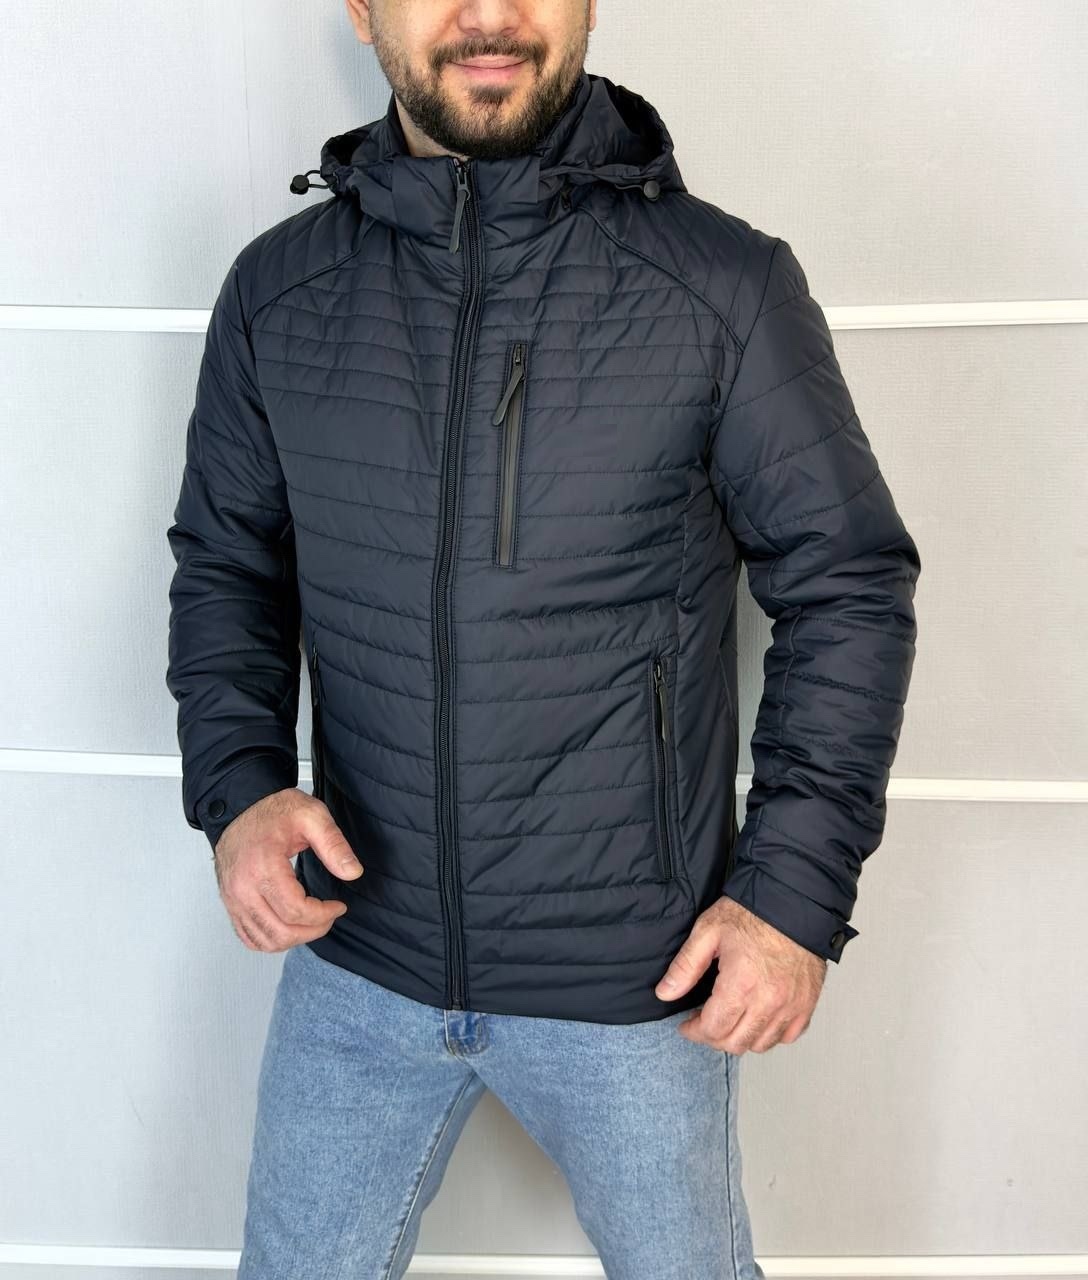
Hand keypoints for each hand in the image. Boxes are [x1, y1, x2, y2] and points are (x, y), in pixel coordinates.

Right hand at [212, 787, 363, 951]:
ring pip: (265, 941)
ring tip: (313, 922)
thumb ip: (334, 844)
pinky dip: (272, 940)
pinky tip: (290, 927)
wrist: (240, 809)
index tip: (339, 905)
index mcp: (262, 867)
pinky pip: (249, 937)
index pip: (296, 911)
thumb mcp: (311, 816)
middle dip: (313, 930)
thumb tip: (353, 872)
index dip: (324, 915)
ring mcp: (232, 899)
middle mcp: (242, 888)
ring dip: (294, 939)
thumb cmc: (274, 812)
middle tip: (329, 916)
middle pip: (281, 932)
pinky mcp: (230, 904)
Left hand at [654, 895, 826, 1053]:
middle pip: (735, 1044)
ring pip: (761, 1045)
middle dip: (713, 1037)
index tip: (687, 1025)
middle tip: (704, 1022)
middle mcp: (768, 1001)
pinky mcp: (807, 1004)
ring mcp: (791, 1006)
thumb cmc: (753, 913)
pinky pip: (788, 1036)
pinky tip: (758, 1018)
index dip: (694, 1032)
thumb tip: (665, 993)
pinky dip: (770, 1034)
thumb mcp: (708, 931)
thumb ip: (685, 966)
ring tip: (730, 1019)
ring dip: (741, 1038)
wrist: (793, 901)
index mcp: (741, 984)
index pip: (713, 1030)